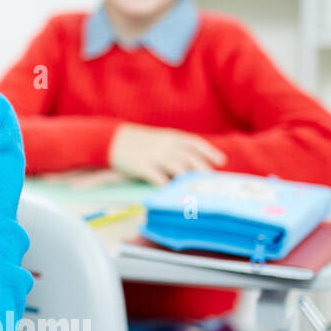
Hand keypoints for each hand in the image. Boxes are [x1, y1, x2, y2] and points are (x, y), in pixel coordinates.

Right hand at [107, 123, 226, 184]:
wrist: (109, 139)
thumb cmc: (135, 142)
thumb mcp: (156, 138)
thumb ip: (172, 147)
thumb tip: (189, 162)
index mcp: (170, 136)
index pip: (194, 143)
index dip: (209, 152)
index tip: (221, 161)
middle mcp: (165, 145)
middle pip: (190, 158)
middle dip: (202, 170)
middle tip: (210, 181)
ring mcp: (154, 156)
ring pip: (178, 169)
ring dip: (188, 180)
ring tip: (196, 190)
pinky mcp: (142, 166)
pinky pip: (159, 178)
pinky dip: (167, 186)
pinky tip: (173, 193)